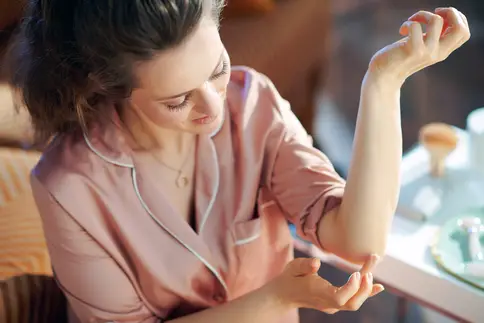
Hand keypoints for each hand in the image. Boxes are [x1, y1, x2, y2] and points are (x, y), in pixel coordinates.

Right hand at [269, 254, 383, 313]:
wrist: (284, 295)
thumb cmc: (289, 278)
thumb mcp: (292, 268)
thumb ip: (303, 265)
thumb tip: (316, 263)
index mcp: (318, 293)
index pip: (340, 298)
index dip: (351, 288)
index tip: (356, 274)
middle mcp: (328, 303)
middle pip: (352, 303)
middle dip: (364, 288)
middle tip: (370, 267)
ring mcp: (333, 305)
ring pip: (355, 302)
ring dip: (367, 286)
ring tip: (373, 261)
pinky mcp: (336, 302)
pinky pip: (354, 300)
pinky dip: (366, 292)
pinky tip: (378, 286)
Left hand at [368, 7, 469, 85]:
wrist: (383, 77)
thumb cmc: (399, 58)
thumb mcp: (421, 46)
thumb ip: (433, 36)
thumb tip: (442, 16)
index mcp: (442, 51)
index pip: (464, 33)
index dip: (458, 18)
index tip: (441, 15)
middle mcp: (438, 53)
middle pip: (461, 29)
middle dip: (451, 12)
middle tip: (435, 12)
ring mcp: (426, 52)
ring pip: (437, 21)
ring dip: (423, 14)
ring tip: (412, 21)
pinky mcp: (412, 50)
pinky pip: (416, 26)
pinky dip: (408, 22)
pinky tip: (402, 30)